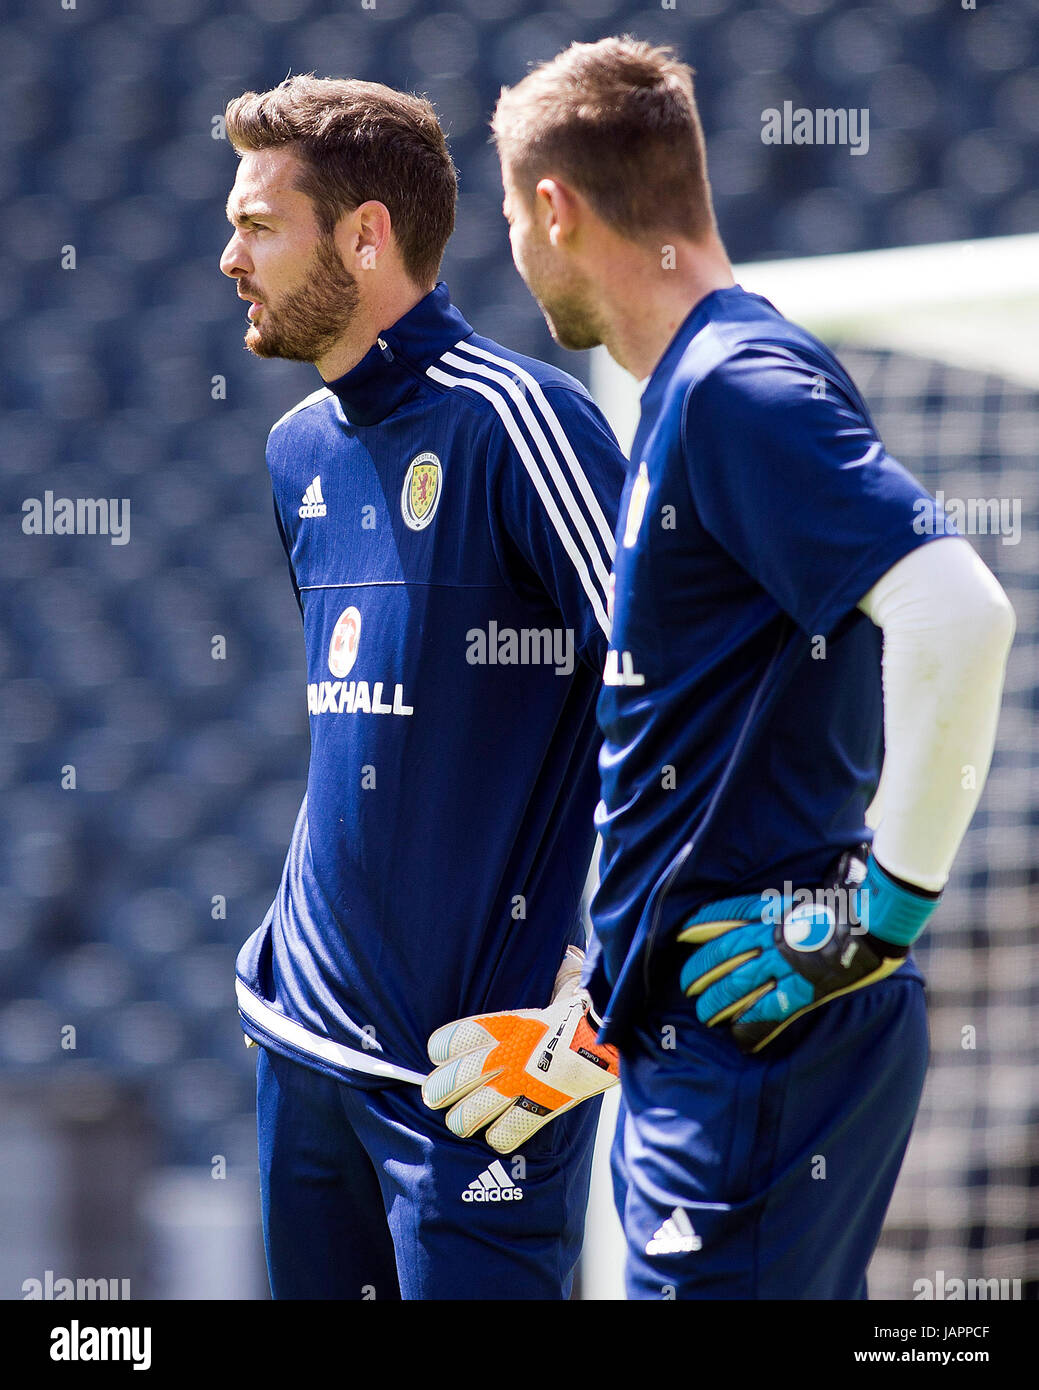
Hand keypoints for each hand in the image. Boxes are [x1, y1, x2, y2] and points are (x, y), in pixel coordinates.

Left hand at [422, 947, 619, 1152]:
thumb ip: (558, 975)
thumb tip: (568, 956)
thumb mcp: (567, 984)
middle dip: (439, 1092)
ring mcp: (518, 1087)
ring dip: (464, 1119)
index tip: (438, 1053)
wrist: (614, 1039)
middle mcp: (504, 1057)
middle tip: (436, 1095)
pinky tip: (500, 1131)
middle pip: (450, 1083)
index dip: (440, 1049)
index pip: (453, 1039)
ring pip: (468, 1116)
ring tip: (464, 1118)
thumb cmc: (590, 1009)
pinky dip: (499, 1136)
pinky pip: (503, 1135)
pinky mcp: (537, 1111)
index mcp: (505, 1025)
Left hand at [678, 850, 937, 1052]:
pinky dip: (749, 1023)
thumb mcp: (814, 885)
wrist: (878, 918)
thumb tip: (804, 881)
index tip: (680, 933)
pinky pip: (767, 1010)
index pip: (724, 915)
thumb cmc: (851, 898)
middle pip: (721, 954)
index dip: (698, 926)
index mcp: (772, 909)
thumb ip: (796, 891)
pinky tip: (737, 1034)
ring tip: (703, 1012)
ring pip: (737, 985)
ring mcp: (785, 964)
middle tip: (685, 984)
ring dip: (716, 1001)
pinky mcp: (803, 989)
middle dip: (699, 971)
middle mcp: (771, 936)